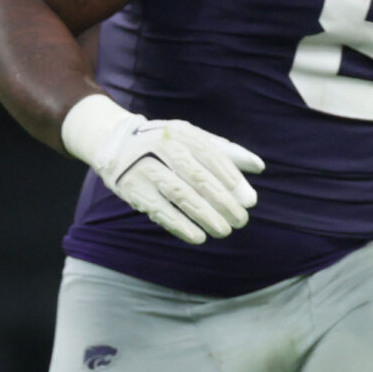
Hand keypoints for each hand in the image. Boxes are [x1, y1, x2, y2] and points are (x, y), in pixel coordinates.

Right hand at [62, 95, 263, 244]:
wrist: (113, 141)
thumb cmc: (166, 143)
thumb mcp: (194, 138)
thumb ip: (227, 151)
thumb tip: (259, 167)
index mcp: (182, 134)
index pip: (213, 157)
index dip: (233, 180)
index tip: (250, 201)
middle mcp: (163, 148)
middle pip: (199, 178)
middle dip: (223, 202)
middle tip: (241, 220)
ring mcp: (146, 168)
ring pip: (180, 195)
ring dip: (205, 216)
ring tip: (224, 231)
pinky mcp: (133, 189)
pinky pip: (159, 210)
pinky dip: (180, 225)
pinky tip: (198, 237)